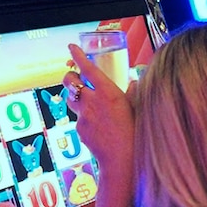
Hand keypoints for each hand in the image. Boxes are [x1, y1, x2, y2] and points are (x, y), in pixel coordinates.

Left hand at [62, 44, 134, 172]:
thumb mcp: (137, 107)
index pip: (87, 68)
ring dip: (75, 96)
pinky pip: (78, 118)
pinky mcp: (79, 129)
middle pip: (69, 81)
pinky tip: (98, 127)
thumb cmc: (134, 132)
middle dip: (70, 76)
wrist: (122, 159)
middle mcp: (92, 101)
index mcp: (108, 92)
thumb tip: (133, 83)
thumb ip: (133, 92)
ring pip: (70, 99)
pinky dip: (85, 118)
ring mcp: (82, 116)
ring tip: (87, 102)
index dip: (77, 55)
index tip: (71, 47)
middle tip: (75, 77)